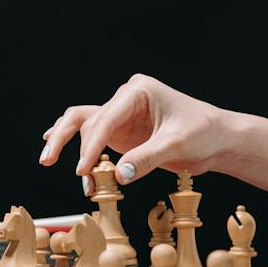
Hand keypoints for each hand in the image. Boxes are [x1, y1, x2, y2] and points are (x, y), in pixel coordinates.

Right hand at [38, 73, 231, 185]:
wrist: (219, 139)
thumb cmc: (203, 134)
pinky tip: (51, 143)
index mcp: (138, 91)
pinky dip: (76, 144)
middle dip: (68, 142)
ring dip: (70, 146)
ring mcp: (122, 115)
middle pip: (87, 119)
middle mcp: (125, 99)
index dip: (90, 145)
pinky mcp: (122, 131)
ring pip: (85, 126)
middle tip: (48, 160)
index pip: (106, 118)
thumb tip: (117, 176)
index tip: (83, 169)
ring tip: (48, 160)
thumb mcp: (176, 146)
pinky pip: (94, 136)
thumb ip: (145, 159)